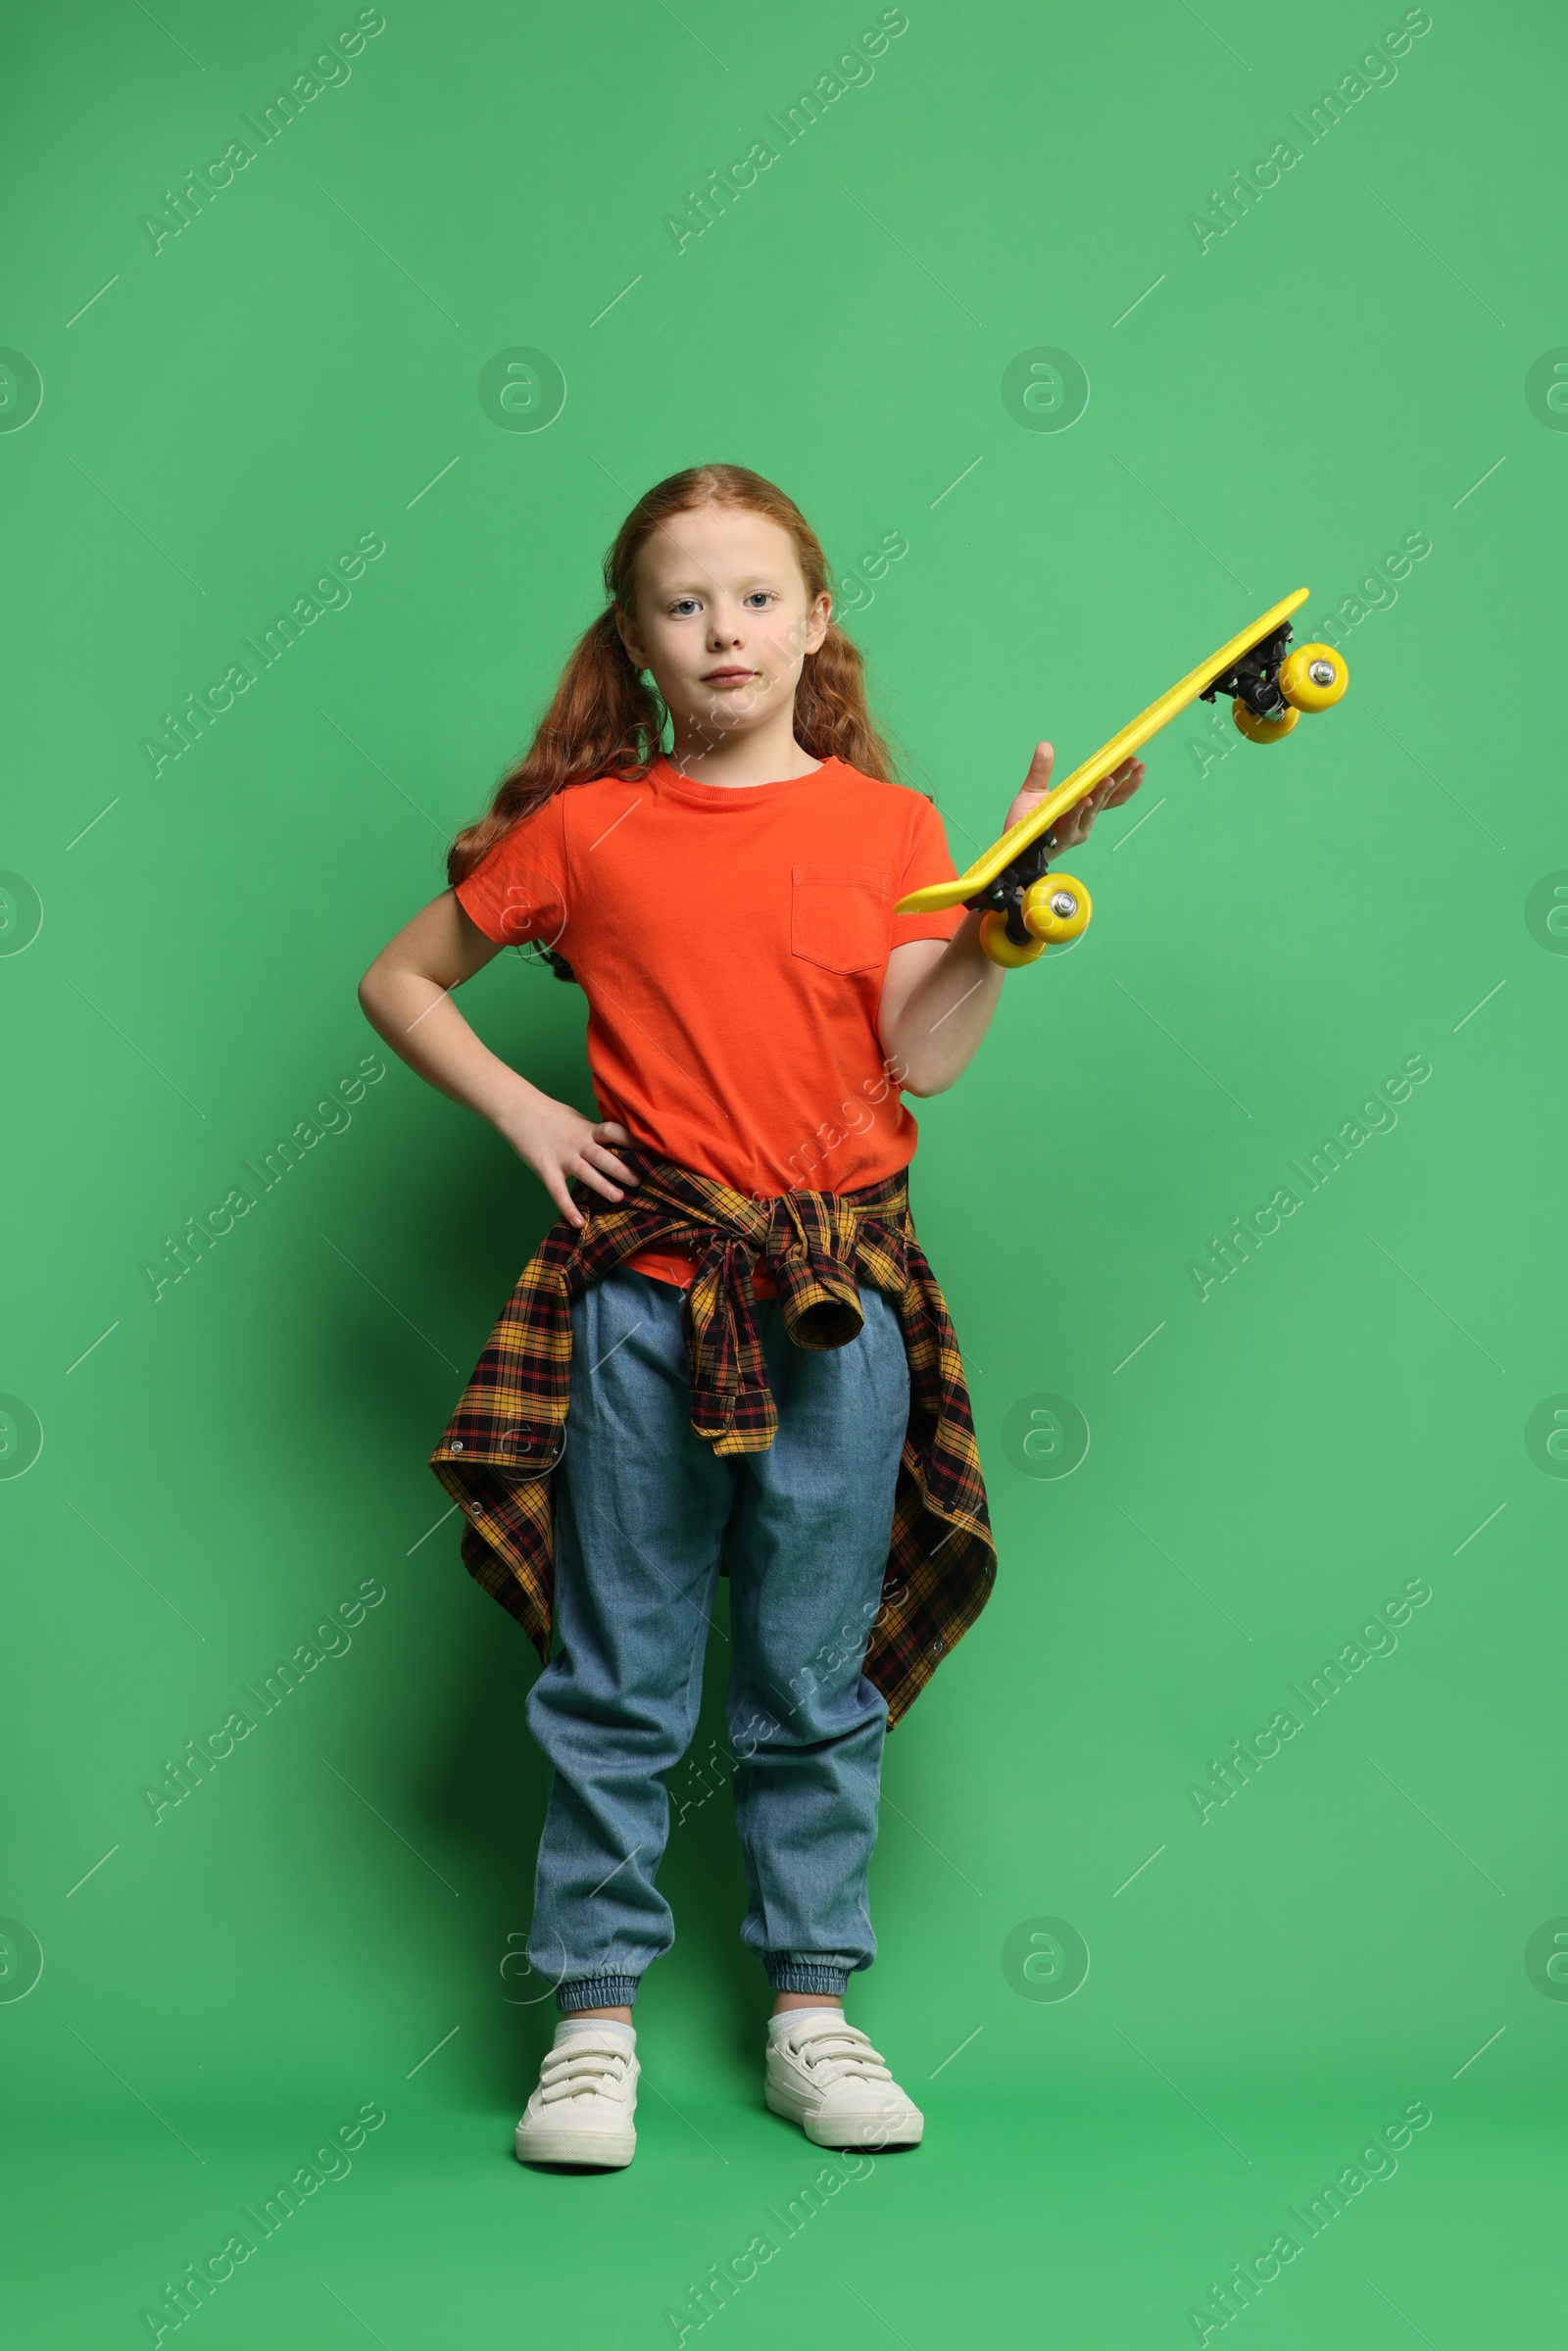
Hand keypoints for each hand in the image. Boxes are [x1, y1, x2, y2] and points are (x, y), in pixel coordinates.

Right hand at [500, 1096, 637, 1227]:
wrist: (519, 1110)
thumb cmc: (550, 1116)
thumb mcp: (577, 1119)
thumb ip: (595, 1133)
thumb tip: (618, 1143)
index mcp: (588, 1130)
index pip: (614, 1132)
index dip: (632, 1140)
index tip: (650, 1150)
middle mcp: (578, 1143)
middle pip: (603, 1156)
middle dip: (622, 1169)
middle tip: (639, 1181)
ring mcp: (562, 1156)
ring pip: (586, 1173)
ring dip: (603, 1186)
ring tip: (619, 1197)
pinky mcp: (546, 1168)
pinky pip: (558, 1191)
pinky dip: (568, 1208)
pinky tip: (579, 1223)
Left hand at [1001, 740, 1145, 846]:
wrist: (1012, 846)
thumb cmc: (1027, 821)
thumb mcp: (1034, 790)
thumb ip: (1041, 769)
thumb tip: (1045, 744)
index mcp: (1084, 806)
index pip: (1111, 792)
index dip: (1126, 779)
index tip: (1138, 762)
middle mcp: (1085, 818)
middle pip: (1108, 797)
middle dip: (1122, 779)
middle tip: (1134, 762)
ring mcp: (1077, 830)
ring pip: (1093, 808)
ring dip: (1102, 793)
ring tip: (1109, 778)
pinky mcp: (1063, 838)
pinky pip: (1073, 821)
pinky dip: (1079, 810)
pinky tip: (1085, 799)